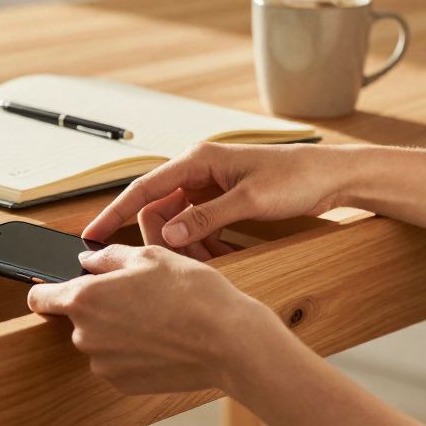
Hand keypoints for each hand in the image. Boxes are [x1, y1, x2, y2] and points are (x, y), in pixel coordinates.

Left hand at [27, 244, 285, 396]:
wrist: (227, 342)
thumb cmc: (192, 294)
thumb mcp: (149, 256)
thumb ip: (108, 257)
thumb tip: (87, 260)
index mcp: (85, 299)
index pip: (39, 297)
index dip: (46, 289)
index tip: (54, 287)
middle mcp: (85, 335)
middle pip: (76, 317)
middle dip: (98, 305)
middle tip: (136, 294)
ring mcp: (103, 363)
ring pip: (99, 339)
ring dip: (116, 328)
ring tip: (155, 316)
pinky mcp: (122, 383)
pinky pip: (116, 361)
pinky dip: (131, 350)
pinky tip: (160, 338)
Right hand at [83, 142, 349, 252]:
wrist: (332, 177)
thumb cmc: (297, 178)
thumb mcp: (250, 201)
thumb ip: (206, 218)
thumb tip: (169, 235)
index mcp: (198, 160)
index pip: (144, 187)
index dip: (115, 212)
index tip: (92, 234)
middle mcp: (199, 171)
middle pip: (158, 210)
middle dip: (163, 240)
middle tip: (175, 266)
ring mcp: (210, 187)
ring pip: (178, 222)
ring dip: (186, 246)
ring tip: (203, 265)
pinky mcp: (222, 201)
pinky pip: (198, 226)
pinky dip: (202, 245)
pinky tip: (217, 259)